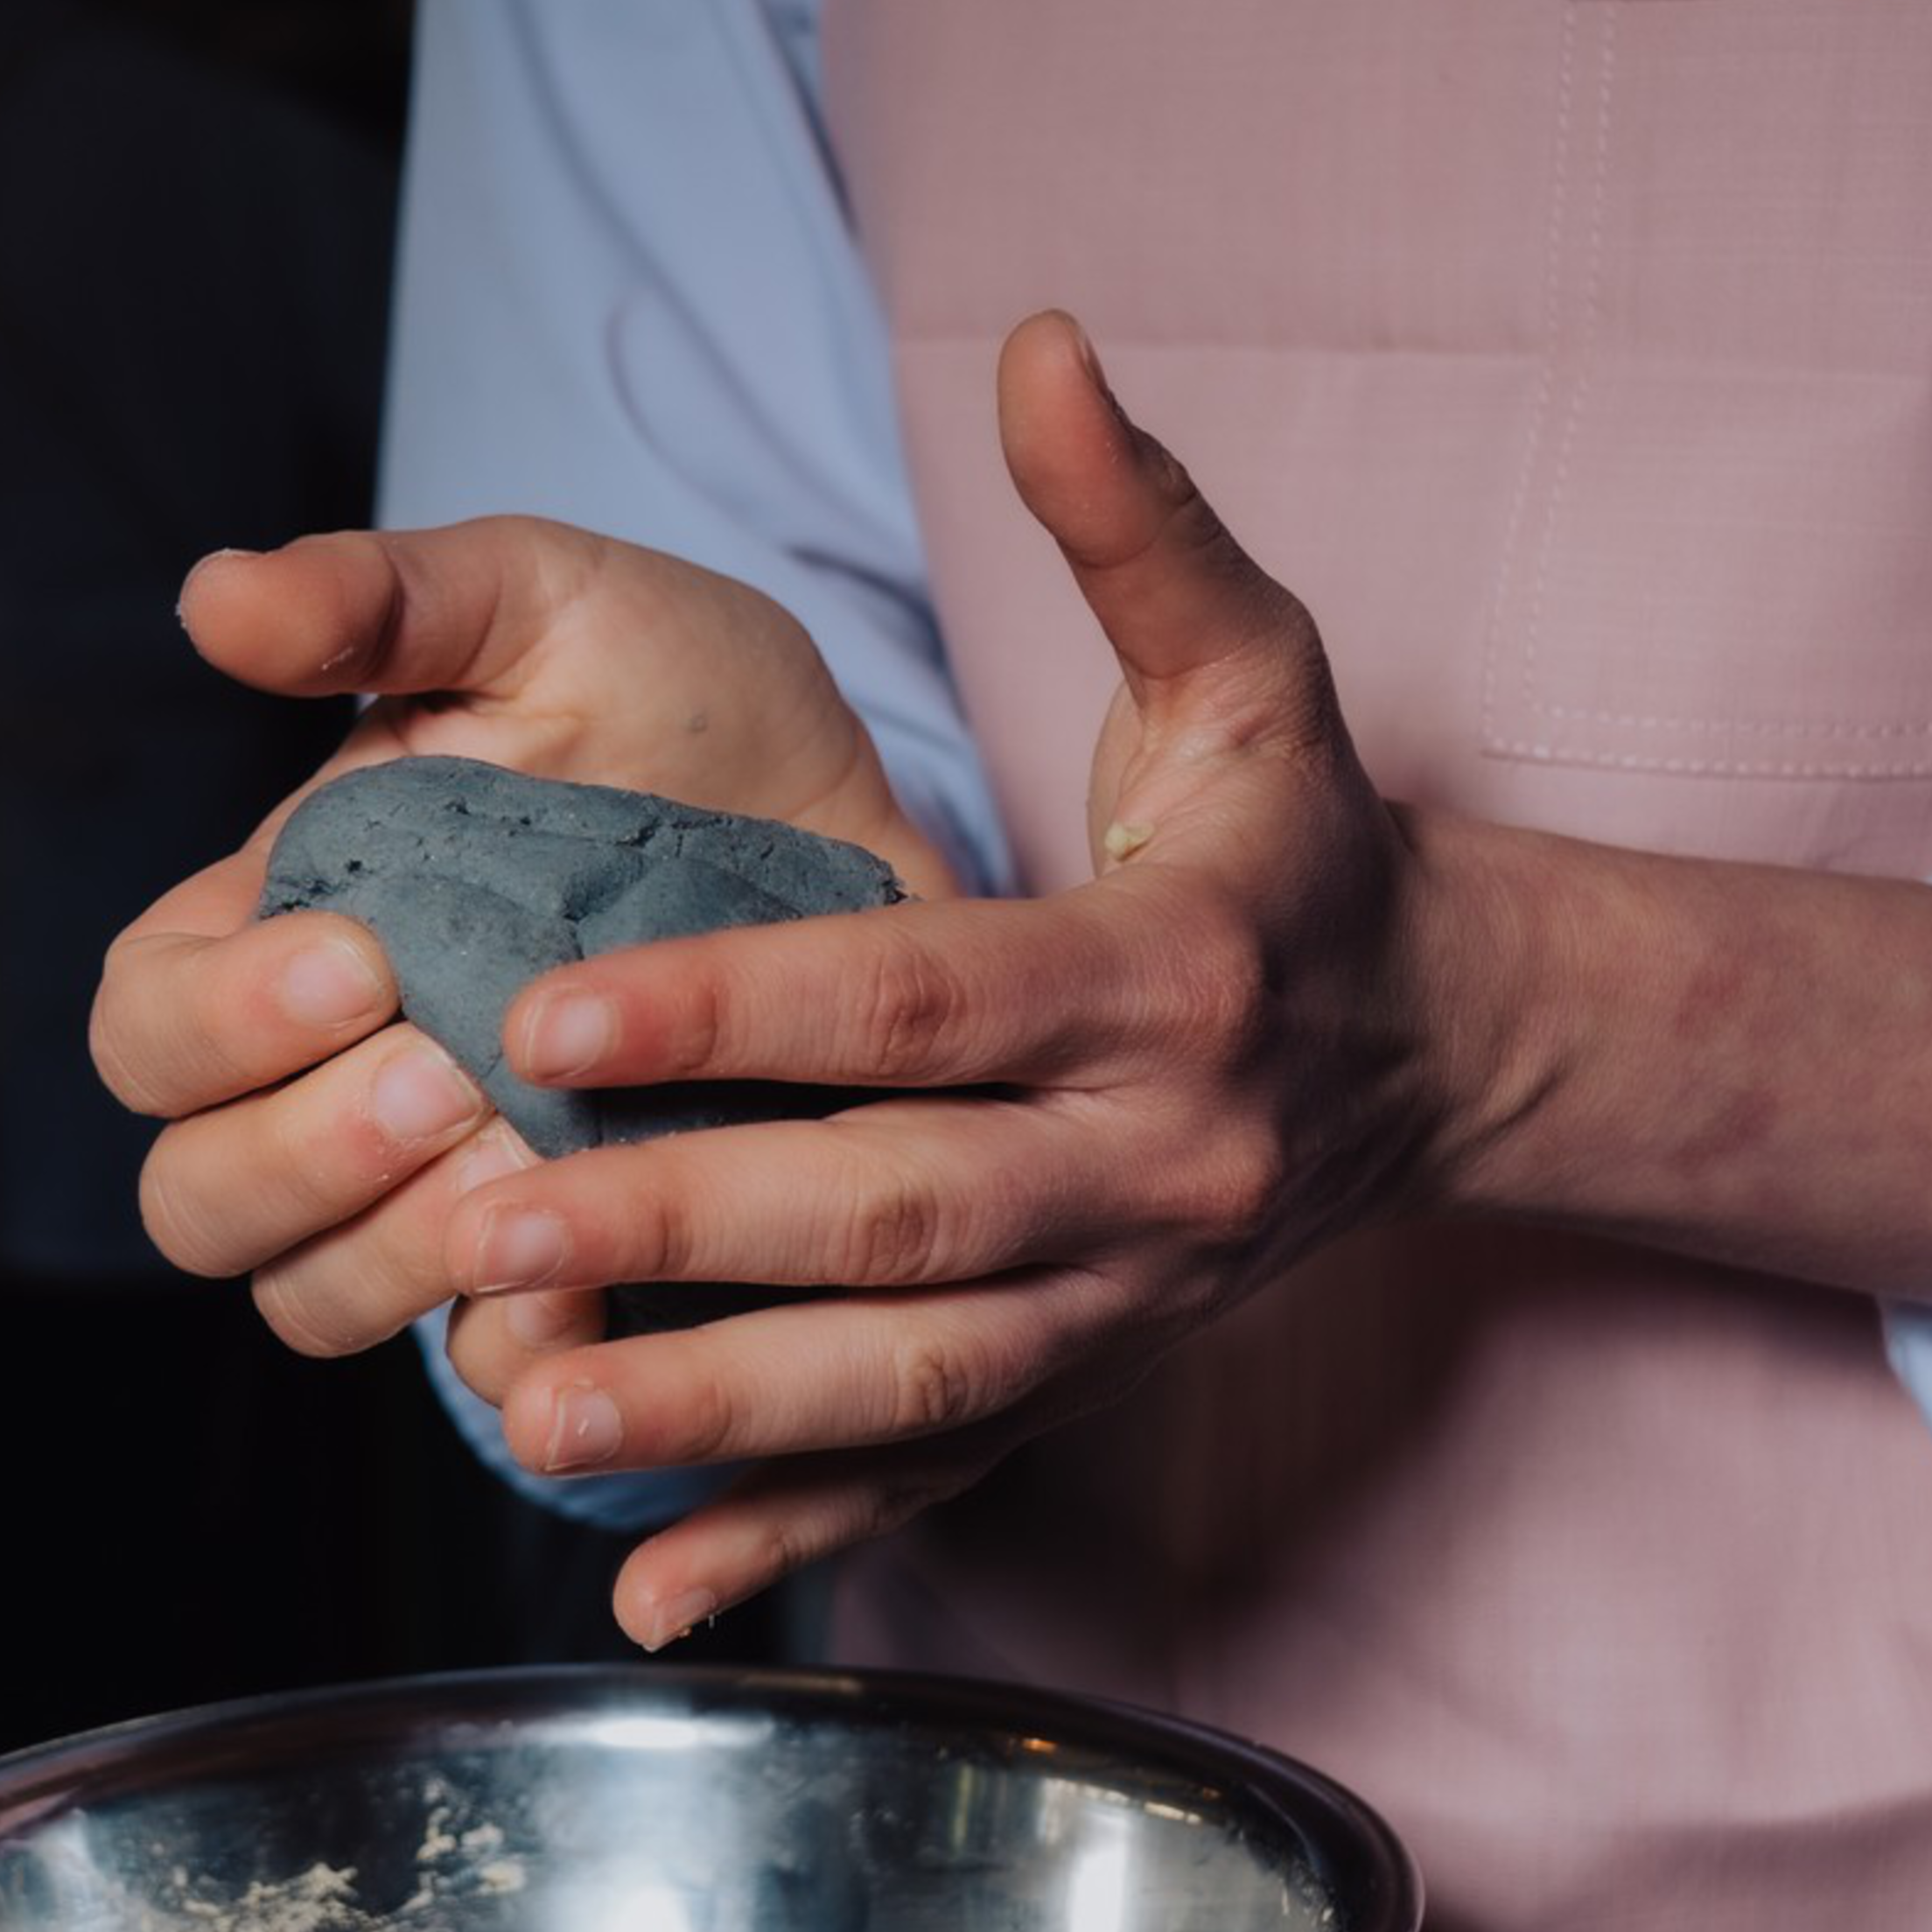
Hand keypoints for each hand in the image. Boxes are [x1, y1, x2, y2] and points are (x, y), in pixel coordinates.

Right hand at [88, 517, 960, 1365]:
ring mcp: (430, 1199)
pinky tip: (602, 1270)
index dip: (213, 1027)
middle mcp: (322, 1089)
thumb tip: (212, 597)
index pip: (141, 1033)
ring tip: (521, 1155)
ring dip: (394, 1249)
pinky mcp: (559, 1274)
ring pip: (309, 1299)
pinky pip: (485, 1367)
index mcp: (271, 938)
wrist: (867, 832)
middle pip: (194, 1202)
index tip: (358, 962)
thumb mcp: (548, 610)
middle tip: (440, 1076)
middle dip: (299, 1155)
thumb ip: (383, 601)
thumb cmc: (684, 707)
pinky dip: (522, 1336)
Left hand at [437, 314, 1472, 1642]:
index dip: (734, 1012)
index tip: (547, 1013)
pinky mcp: (1090, 1387)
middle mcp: (1149, 1161)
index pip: (923, 999)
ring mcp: (1120, 1300)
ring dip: (711, 1407)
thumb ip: (1136, 521)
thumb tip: (1043, 342)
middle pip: (896, 1211)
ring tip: (523, 1397)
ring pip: (904, 1380)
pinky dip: (794, 1546)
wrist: (1451, 1052)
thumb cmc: (1307, 843)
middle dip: (681, 1225)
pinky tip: (650, 1588)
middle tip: (480, 1221)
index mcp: (1166, 977)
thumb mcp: (1257, 664)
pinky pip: (936, 1489)